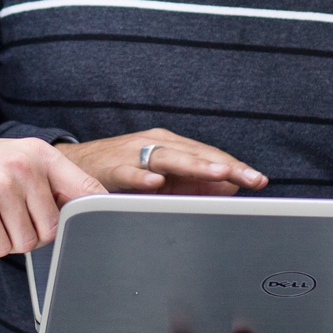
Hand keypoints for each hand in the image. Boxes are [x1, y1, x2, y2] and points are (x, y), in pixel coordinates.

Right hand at [0, 136, 104, 258]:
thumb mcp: (12, 160)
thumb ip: (44, 181)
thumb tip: (80, 214)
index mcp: (40, 153)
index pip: (86, 188)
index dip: (95, 214)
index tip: (96, 230)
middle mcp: (25, 165)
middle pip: (54, 228)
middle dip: (31, 236)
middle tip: (7, 223)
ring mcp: (4, 184)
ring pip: (26, 242)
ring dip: (4, 241)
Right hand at [59, 128, 266, 194]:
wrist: (74, 166)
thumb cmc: (121, 173)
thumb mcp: (162, 179)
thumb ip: (193, 184)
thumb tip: (230, 187)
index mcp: (169, 146)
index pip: (208, 156)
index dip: (234, 167)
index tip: (259, 180)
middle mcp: (154, 145)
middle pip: (195, 154)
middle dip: (224, 166)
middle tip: (250, 178)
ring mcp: (132, 154)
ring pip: (167, 158)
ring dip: (193, 165)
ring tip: (217, 173)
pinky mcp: (110, 168)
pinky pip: (127, 173)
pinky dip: (141, 177)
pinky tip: (155, 183)